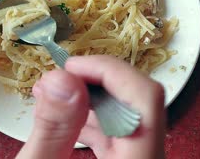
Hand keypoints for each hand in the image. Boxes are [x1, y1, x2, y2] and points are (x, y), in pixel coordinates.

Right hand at [17, 55, 165, 158]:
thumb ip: (53, 129)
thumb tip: (62, 79)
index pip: (145, 99)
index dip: (110, 72)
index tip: (73, 67)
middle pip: (140, 102)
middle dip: (98, 81)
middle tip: (60, 78)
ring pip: (130, 116)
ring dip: (95, 98)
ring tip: (55, 93)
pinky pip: (121, 133)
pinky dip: (96, 119)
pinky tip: (69, 117)